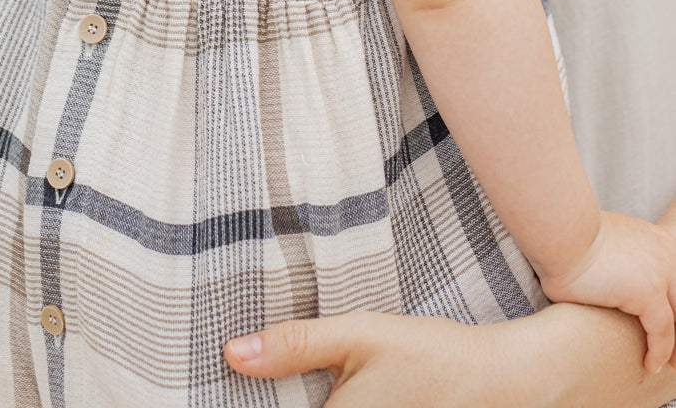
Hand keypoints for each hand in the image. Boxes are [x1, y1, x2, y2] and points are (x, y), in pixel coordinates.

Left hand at [225, 311, 528, 407]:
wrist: (504, 380)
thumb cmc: (430, 354)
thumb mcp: (358, 335)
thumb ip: (294, 345)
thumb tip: (231, 353)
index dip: (262, 400)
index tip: (236, 387)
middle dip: (290, 400)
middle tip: (291, 376)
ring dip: (316, 400)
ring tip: (313, 384)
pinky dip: (342, 405)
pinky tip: (351, 391)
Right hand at [539, 211, 675, 374]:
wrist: (559, 231)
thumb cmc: (569, 238)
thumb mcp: (606, 243)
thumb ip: (622, 259)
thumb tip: (613, 279)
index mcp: (655, 239)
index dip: (674, 299)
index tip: (671, 318)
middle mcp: (664, 253)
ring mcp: (659, 271)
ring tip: (672, 364)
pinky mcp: (648, 292)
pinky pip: (662, 332)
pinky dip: (659, 353)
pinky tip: (650, 365)